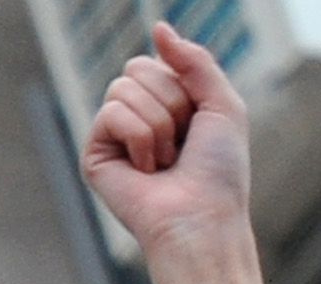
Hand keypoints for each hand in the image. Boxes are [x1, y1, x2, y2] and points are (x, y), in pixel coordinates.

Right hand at [81, 22, 250, 254]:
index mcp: (166, 106)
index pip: (158, 61)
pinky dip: (140, 138)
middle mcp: (137, 118)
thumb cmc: (220, 173)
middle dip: (171, 104)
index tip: (199, 125)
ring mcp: (114, 136)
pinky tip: (147, 170)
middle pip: (137, 68)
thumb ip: (196, 61)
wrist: (204, 218)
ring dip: (159, 125)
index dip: (185, 88)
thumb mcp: (224, 106)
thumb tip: (158, 27)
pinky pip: (112, 112)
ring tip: (167, 162)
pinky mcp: (95, 154)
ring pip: (124, 88)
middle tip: (182, 147)